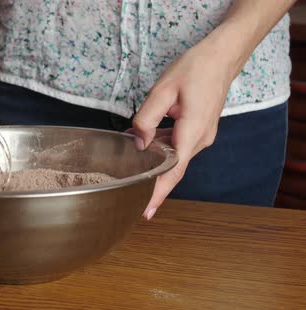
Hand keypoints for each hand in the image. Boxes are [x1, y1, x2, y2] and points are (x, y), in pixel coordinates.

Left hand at [129, 39, 235, 220]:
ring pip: (174, 157)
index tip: (146, 210)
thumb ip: (146, 118)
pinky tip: (143, 141)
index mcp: (193, 130)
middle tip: (131, 199)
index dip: (158, 192)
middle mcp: (201, 139)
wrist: (222, 56)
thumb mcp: (163, 89)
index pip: (174, 170)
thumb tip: (138, 143)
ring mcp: (202, 135)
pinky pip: (178, 145)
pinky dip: (160, 147)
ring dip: (154, 162)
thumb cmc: (195, 68)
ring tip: (130, 166)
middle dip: (152, 184)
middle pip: (174, 169)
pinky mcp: (199, 129)